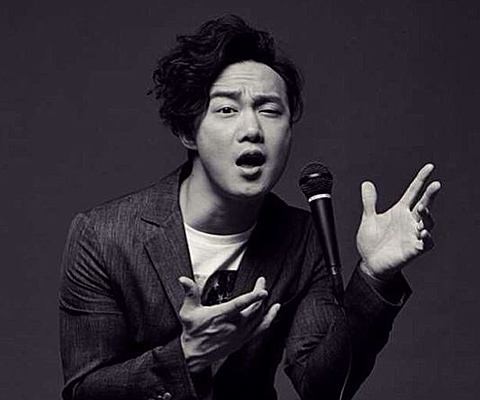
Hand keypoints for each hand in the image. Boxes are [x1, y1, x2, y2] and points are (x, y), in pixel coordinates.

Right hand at [178, 276, 279, 372]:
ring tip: (267, 292)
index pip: (240, 305)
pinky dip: (270, 319)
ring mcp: (240, 334)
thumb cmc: (192, 332)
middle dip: (260, 293)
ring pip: (259, 318)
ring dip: (265, 304)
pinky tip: (274, 310)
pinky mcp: (243, 339)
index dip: (252, 297)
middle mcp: (233, 326)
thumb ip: (190, 293)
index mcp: (221, 316)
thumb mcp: (188, 311)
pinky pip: (261, 328)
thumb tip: (183, 279)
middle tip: (261, 281)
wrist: (193, 355)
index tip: (262, 290)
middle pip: (254, 308)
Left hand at [356, 163, 440, 279]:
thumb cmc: (371, 242)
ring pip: (427, 222)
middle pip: (424, 205)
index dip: (421, 179)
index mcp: (400, 211)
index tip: (429, 167)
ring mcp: (413, 235)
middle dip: (430, 195)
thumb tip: (366, 183)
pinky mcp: (413, 249)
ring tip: (422, 209)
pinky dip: (426, 237)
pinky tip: (422, 232)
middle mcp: (409, 221)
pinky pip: (426, 243)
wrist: (369, 264)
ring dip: (427, 216)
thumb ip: (369, 202)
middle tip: (435, 184)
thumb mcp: (369, 219)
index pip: (413, 192)